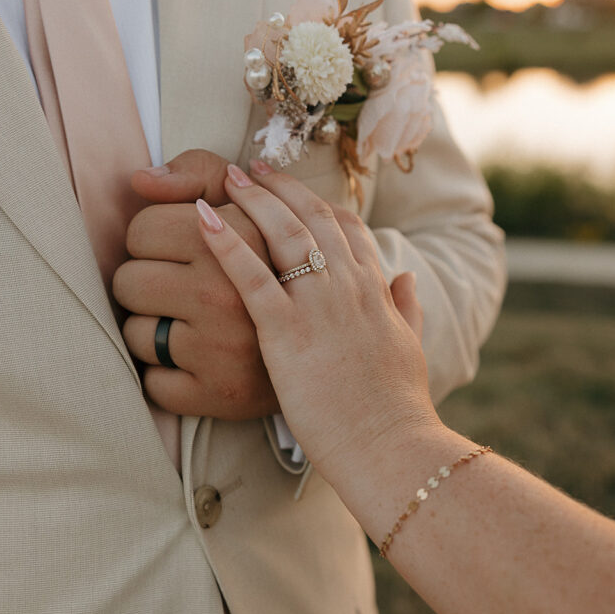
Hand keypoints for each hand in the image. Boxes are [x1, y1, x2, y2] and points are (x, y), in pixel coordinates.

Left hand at [112, 151, 278, 419]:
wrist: (348, 364)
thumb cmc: (289, 277)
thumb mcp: (259, 208)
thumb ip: (200, 173)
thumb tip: (140, 180)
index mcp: (244, 237)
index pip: (144, 228)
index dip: (156, 240)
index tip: (181, 253)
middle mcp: (230, 292)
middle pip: (129, 280)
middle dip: (149, 286)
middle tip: (184, 295)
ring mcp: (224, 346)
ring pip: (135, 332)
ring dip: (155, 333)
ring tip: (193, 330)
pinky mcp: (221, 393)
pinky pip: (153, 383)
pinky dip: (165, 376)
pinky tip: (193, 364)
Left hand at [194, 160, 439, 477]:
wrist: (390, 446)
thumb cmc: (396, 406)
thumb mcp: (410, 348)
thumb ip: (407, 309)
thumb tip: (407, 277)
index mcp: (374, 291)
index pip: (347, 228)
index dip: (316, 201)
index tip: (292, 187)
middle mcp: (348, 287)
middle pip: (312, 218)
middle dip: (280, 187)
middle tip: (251, 167)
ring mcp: (319, 306)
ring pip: (284, 234)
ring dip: (254, 199)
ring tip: (227, 178)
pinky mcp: (287, 332)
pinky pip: (252, 275)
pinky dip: (226, 242)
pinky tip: (204, 220)